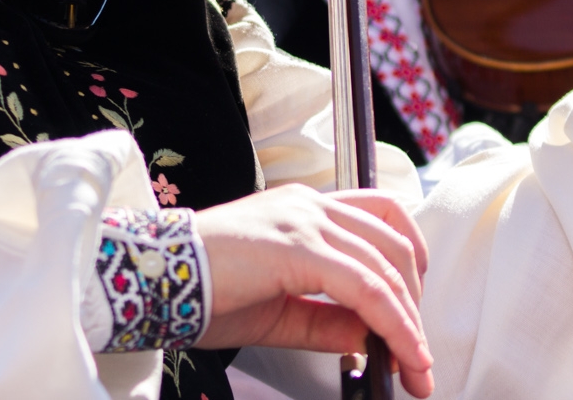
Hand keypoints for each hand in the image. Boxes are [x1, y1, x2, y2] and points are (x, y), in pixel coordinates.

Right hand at [194, 185, 433, 397]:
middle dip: (417, 305)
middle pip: (396, 244)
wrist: (155, 278)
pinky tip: (402, 355)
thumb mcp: (280, 312)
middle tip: (417, 357)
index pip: (382, 225)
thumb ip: (328, 319)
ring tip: (415, 367)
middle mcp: (312, 205)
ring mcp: (306, 220)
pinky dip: (393, 324)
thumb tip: (374, 337)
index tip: (412, 327)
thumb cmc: (205, 291)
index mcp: (306, 209)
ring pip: (387, 266)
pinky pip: (366, 287)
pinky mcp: (298, 246)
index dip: (409, 273)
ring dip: (410, 323)